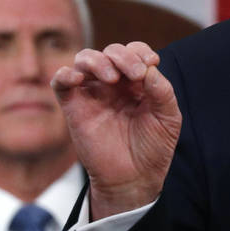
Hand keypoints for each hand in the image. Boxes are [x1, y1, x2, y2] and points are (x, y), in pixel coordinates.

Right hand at [51, 42, 181, 219]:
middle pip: (111, 52)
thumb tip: (149, 67)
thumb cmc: (153, 147)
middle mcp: (115, 84)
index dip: (141, 52)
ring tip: (111, 78)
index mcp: (137, 82)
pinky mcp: (74, 107)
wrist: (134, 178)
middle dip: (124, 56)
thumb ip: (162, 91)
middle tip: (135, 74)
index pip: (134, 52)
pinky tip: (78, 78)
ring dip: (98, 60)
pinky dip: (65, 74)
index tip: (151, 63)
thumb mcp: (168, 118)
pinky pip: (61, 82)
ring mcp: (93, 93)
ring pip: (85, 59)